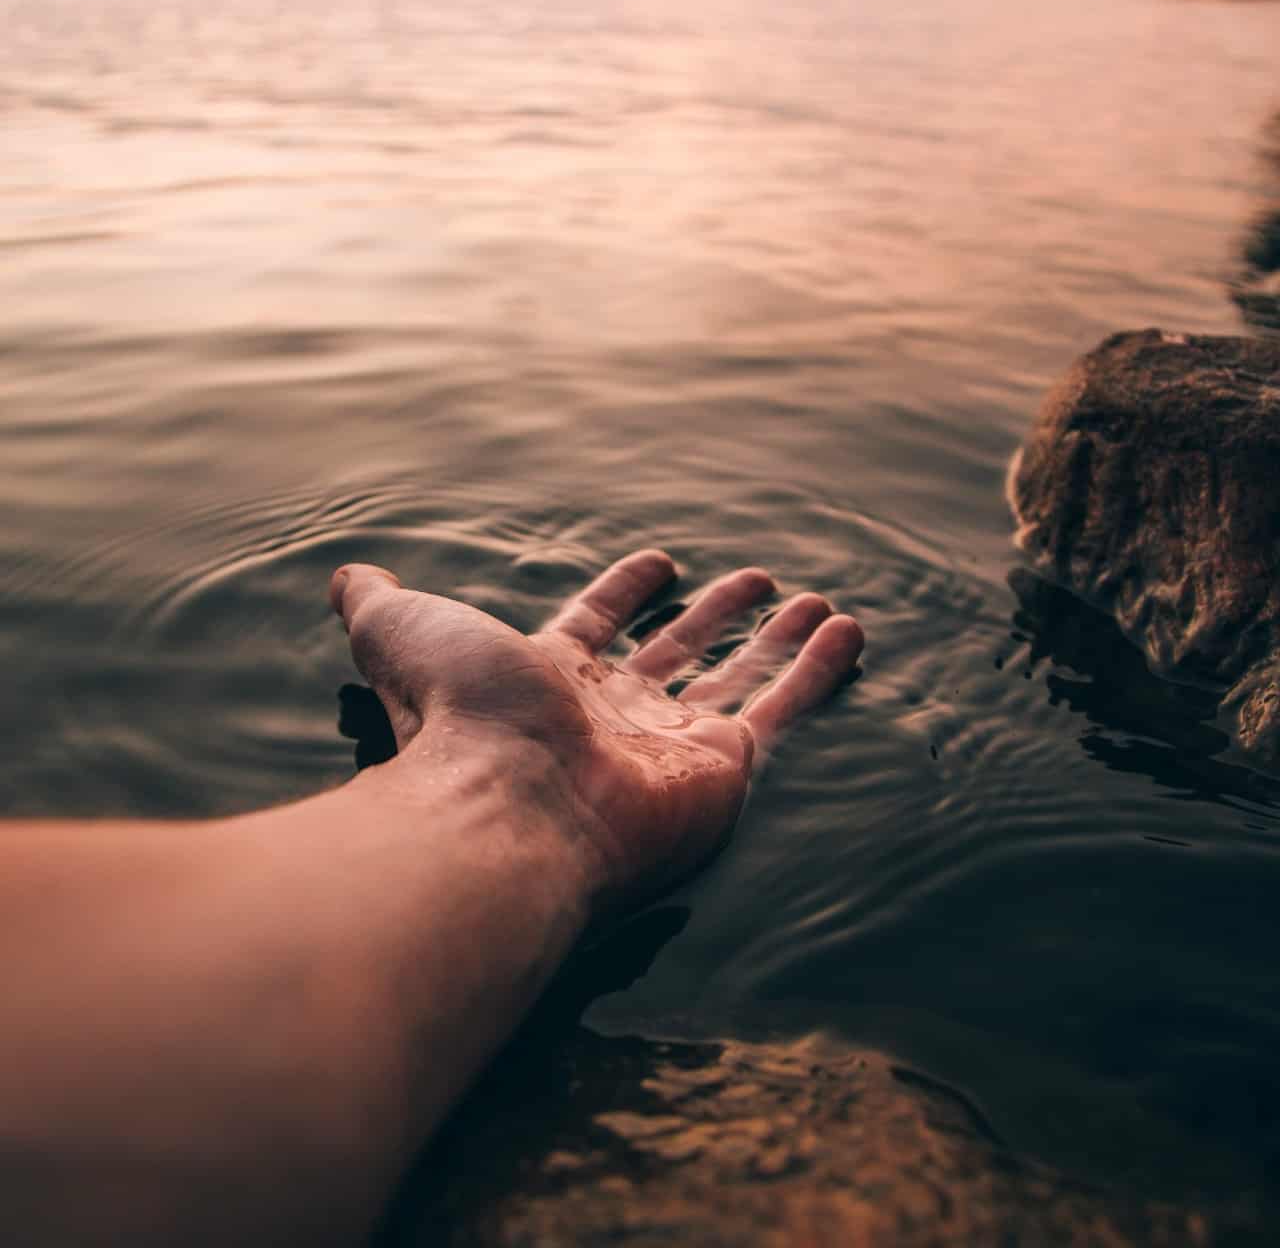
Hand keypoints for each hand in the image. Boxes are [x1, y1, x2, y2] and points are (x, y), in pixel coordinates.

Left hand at [329, 550, 862, 907]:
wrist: (507, 802)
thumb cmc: (458, 716)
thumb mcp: (404, 632)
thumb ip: (380, 606)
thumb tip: (348, 577)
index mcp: (550, 680)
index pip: (598, 626)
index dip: (625, 592)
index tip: (660, 561)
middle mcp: (615, 716)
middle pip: (679, 654)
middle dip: (716, 617)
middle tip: (754, 582)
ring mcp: (672, 744)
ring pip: (739, 678)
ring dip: (777, 640)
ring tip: (815, 602)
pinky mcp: (722, 767)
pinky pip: (782, 708)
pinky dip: (816, 669)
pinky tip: (846, 629)